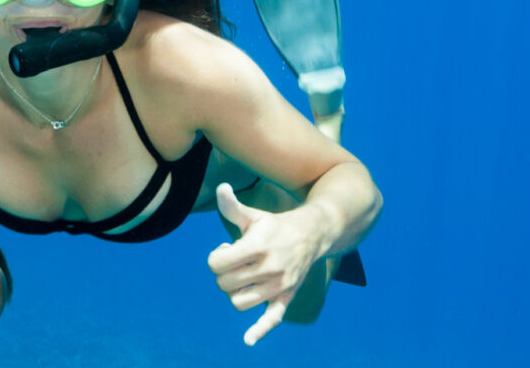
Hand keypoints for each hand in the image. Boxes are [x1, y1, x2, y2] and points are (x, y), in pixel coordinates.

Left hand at [207, 184, 330, 345]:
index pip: (218, 263)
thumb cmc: (275, 225)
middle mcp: (270, 267)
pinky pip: (272, 319)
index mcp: (258, 245)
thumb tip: (221, 188)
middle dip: (224, 273)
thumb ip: (232, 207)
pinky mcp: (286, 297)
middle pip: (224, 283)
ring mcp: (279, 284)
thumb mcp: (254, 216)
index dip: (216, 257)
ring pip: (239, 301)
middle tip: (236, 262)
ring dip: (235, 291)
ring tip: (243, 278)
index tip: (226, 249)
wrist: (313, 234)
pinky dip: (259, 330)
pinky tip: (248, 340)